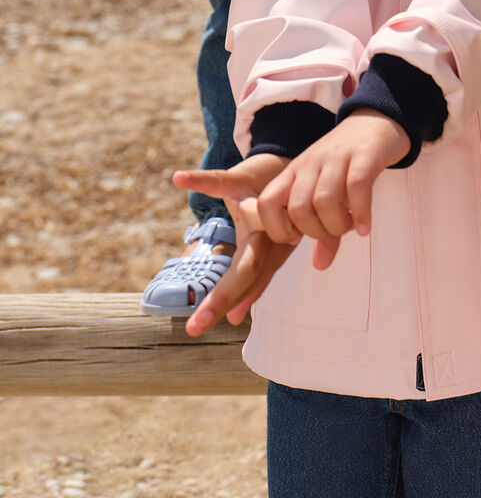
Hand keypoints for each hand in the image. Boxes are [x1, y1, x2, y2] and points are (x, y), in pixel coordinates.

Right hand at [173, 152, 290, 333]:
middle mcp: (271, 232)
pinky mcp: (243, 180)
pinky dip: (202, 180)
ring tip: (220, 227)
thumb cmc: (272, 220)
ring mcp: (258, 204)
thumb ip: (253, 284)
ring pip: (257, 216)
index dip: (224, 305)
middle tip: (196, 322)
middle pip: (251, 266)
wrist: (283, 170)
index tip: (195, 328)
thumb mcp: (265, 252)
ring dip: (252, 215)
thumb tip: (236, 320)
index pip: (250, 284)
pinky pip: (223, 181)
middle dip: (225, 294)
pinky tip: (180, 179)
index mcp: (274, 252)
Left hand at [245, 111, 408, 262]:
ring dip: (339, 224)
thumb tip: (321, 265)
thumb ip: (322, 229)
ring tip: (351, 226)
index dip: (278, 228)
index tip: (300, 236)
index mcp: (294, 173)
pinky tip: (365, 227)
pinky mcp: (363, 156)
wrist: (374, 121)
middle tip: (334, 230)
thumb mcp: (326, 191)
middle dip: (317, 231)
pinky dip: (360, 214)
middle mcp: (310, 164)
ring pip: (325, 200)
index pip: (267, 203)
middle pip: (299, 208)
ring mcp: (336, 158)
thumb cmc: (346, 163)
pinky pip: (357, 188)